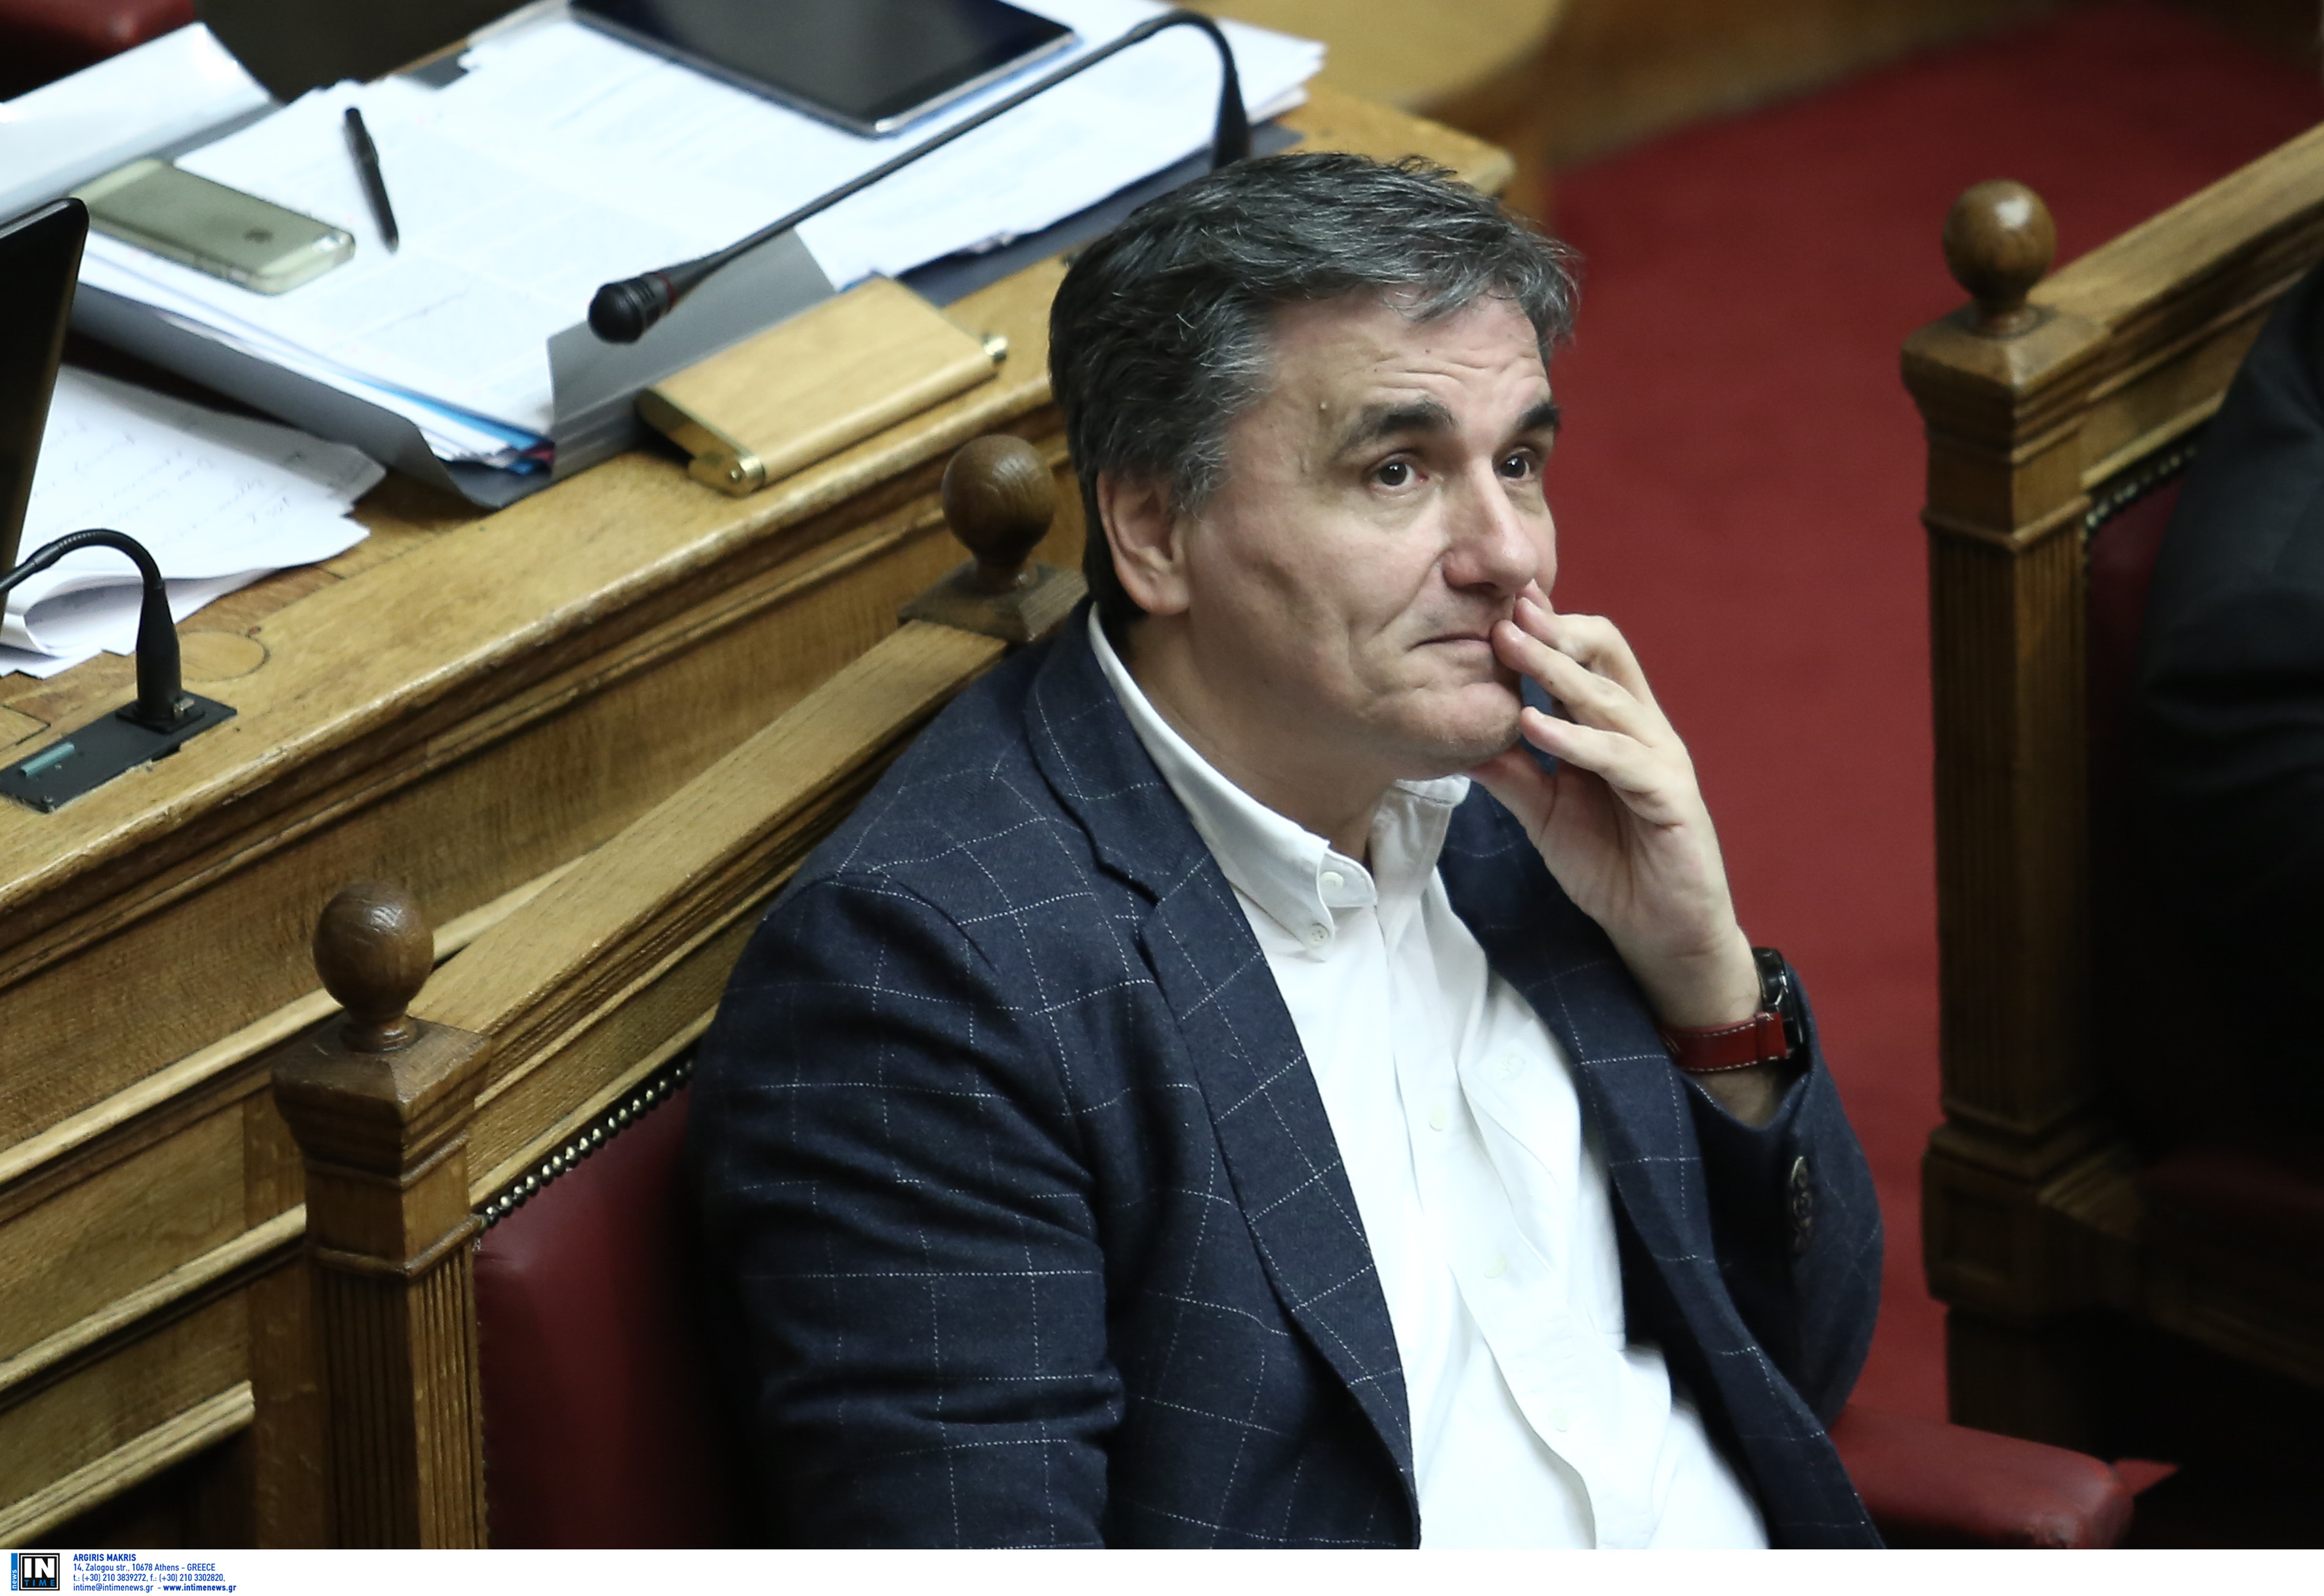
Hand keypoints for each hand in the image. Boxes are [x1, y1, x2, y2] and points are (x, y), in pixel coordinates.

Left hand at [1467, 585, 1760, 1034]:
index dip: (1547, 626)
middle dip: (1553, 630)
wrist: (1660, 934)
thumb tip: (1459, 737)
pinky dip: (1578, 739)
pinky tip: (1536, 724)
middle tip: (1502, 610)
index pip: (1587, 656)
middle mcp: (1644, 731)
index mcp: (1616, 726)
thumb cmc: (1611, 866)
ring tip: (1508, 648)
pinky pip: (1623, 758)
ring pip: (1611, 699)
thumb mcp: (1546, 812)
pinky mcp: (1672, 800)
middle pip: (1607, 655)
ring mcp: (1661, 761)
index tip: (1497, 602)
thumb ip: (1512, 772)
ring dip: (1556, 672)